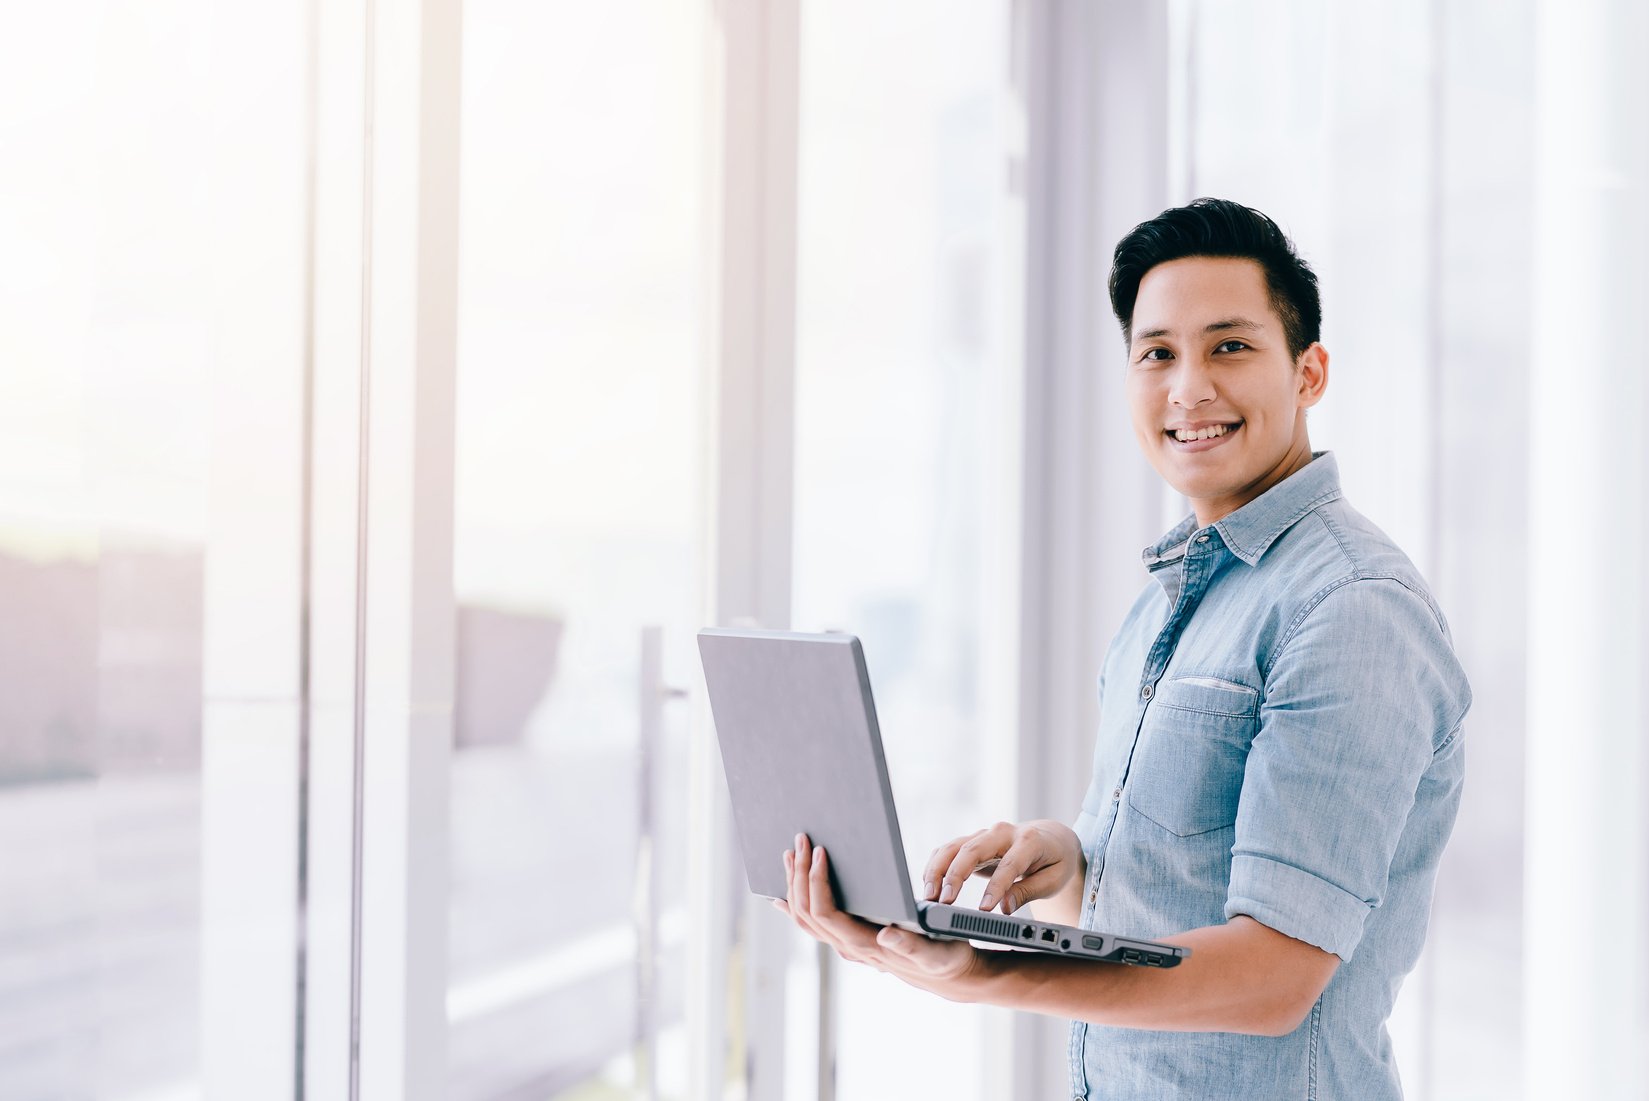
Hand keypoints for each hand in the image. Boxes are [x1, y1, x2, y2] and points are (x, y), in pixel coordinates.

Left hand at [774, 833, 978, 995]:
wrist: (946, 975)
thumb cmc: (944, 957)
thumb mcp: (936, 952)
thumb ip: (912, 946)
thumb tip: (887, 935)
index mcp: (866, 946)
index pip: (826, 915)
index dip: (817, 883)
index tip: (821, 853)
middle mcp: (848, 948)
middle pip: (807, 913)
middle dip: (800, 875)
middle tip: (801, 841)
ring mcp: (844, 945)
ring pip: (805, 918)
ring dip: (795, 884)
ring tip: (791, 854)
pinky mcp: (848, 938)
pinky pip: (812, 923)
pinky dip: (795, 904)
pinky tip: (781, 896)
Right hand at [922, 819, 1083, 914]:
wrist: (1050, 837)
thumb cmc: (1054, 861)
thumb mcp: (1053, 880)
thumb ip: (1028, 892)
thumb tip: (1005, 908)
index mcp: (1028, 841)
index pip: (1009, 865)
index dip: (996, 888)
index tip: (984, 910)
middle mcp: (1002, 832)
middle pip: (972, 849)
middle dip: (955, 875)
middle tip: (944, 901)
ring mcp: (984, 834)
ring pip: (954, 847)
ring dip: (938, 870)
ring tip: (929, 896)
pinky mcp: (972, 841)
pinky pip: (949, 850)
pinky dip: (935, 866)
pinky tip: (928, 886)